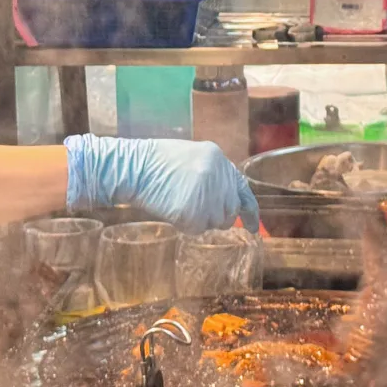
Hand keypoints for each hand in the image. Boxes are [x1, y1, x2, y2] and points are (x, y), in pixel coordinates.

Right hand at [64, 136, 258, 233]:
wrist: (132, 167)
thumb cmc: (155, 162)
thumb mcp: (192, 157)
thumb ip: (213, 175)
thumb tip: (225, 198)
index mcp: (218, 159)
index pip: (243, 189)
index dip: (250, 211)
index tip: (255, 228)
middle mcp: (217, 176)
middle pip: (229, 210)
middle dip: (217, 216)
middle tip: (197, 211)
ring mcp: (206, 195)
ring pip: (216, 222)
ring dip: (200, 220)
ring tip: (179, 203)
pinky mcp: (192, 212)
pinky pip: (197, 229)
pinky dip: (185, 225)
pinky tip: (172, 210)